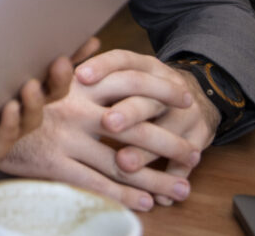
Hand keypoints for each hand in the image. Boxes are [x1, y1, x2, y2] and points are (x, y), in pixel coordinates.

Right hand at [0, 48, 199, 211]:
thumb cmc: (10, 98)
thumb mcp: (37, 71)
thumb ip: (70, 59)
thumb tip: (94, 40)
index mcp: (73, 85)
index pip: (126, 83)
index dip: (158, 90)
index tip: (183, 97)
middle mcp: (73, 110)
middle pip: (133, 127)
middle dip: (168, 142)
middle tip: (193, 152)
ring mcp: (65, 139)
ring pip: (120, 161)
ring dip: (154, 177)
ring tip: (179, 188)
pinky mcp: (54, 164)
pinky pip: (96, 183)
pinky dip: (124, 195)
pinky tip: (144, 202)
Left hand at [0, 52, 74, 166]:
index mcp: (9, 75)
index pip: (45, 62)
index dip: (70, 53)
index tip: (88, 39)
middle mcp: (13, 99)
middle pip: (50, 90)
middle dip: (60, 76)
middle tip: (60, 61)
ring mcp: (4, 124)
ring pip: (33, 115)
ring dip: (36, 100)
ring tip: (29, 85)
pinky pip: (6, 137)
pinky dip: (11, 122)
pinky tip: (9, 109)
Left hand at [79, 50, 219, 205]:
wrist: (192, 94)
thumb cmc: (138, 89)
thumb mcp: (122, 74)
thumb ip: (91, 73)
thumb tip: (54, 65)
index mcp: (142, 64)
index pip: (121, 59)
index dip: (102, 67)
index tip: (80, 76)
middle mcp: (167, 83)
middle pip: (146, 95)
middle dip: (128, 111)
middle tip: (108, 123)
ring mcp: (187, 110)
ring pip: (168, 129)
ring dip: (146, 149)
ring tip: (124, 163)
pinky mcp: (200, 135)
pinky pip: (187, 160)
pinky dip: (173, 176)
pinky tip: (160, 195)